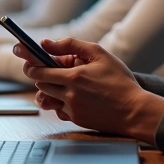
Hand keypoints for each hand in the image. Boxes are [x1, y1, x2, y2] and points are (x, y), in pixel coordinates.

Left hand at [18, 38, 163, 142]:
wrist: (136, 111)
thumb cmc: (120, 81)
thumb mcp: (99, 54)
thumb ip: (70, 45)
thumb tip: (45, 43)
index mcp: (73, 77)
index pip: (38, 71)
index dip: (30, 65)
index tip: (27, 60)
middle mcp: (69, 94)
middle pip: (40, 84)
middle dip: (42, 76)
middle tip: (53, 69)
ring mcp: (72, 109)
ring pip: (48, 98)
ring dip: (51, 90)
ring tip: (64, 84)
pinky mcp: (76, 120)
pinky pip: (60, 110)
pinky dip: (63, 102)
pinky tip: (77, 97)